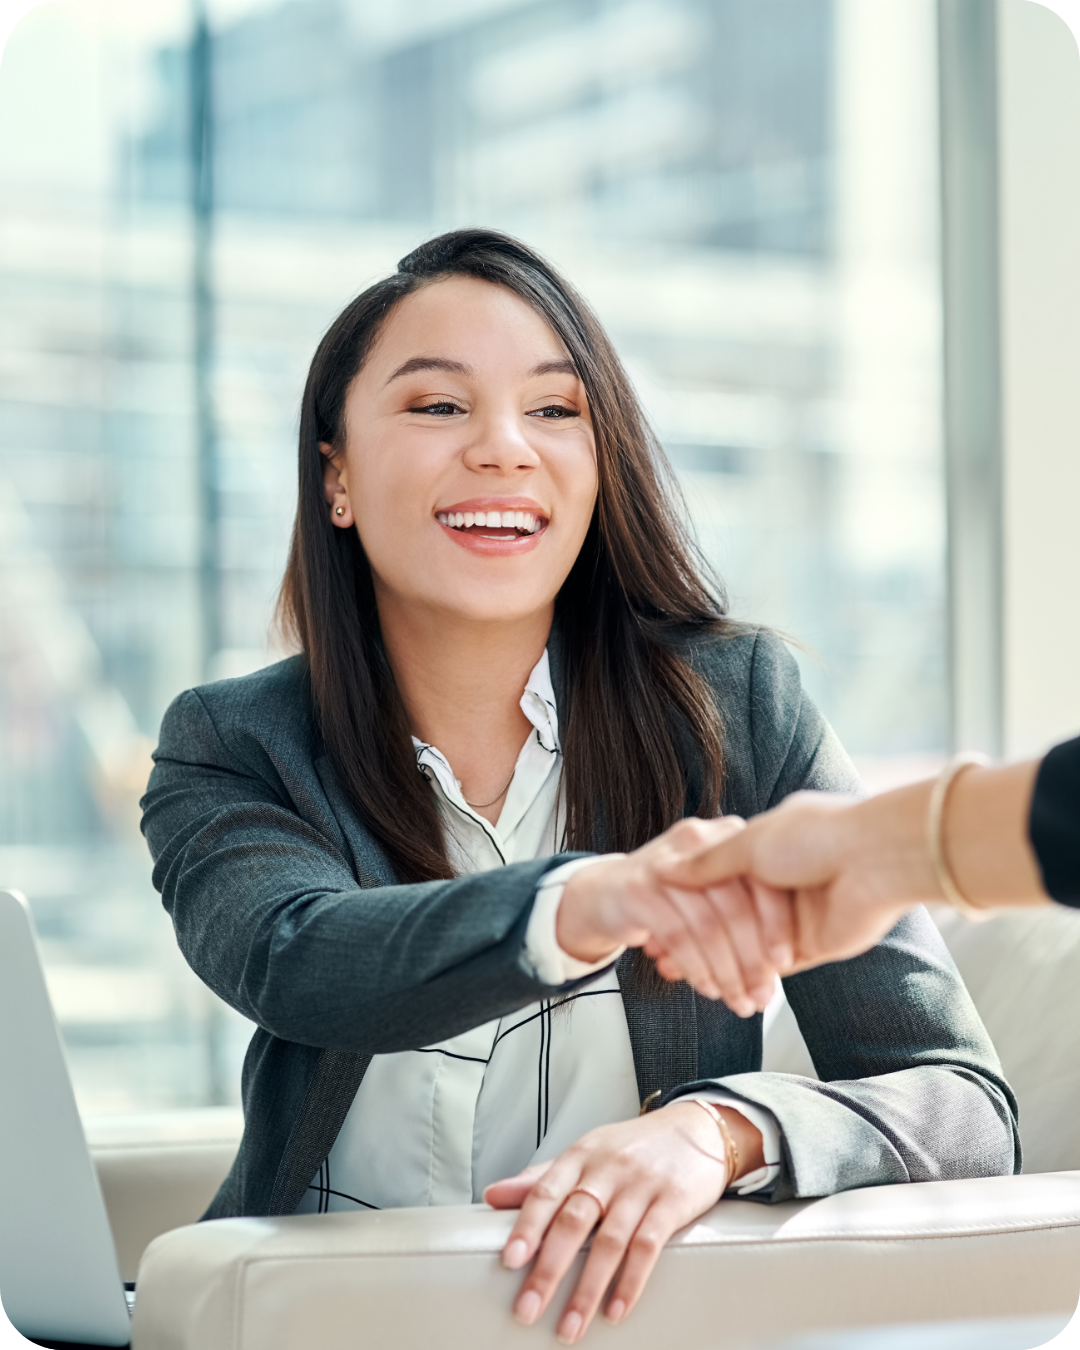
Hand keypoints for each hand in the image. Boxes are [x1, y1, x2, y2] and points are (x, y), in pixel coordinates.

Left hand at [484, 1102, 761, 1342]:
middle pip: (574, 1221)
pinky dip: (631, 1282)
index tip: (509, 1260)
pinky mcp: (672, 1202)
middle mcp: (608, 1169)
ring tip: (570, 1326)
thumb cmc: (633, 1147)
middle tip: (529, 1308)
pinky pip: (649, 1245)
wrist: (696, 1128)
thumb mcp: (585, 1153)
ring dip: (587, 1289)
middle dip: (549, 1269)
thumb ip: (541, 1178)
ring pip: (609, 1240)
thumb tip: (493, 1196)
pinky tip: (616, 1309)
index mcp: (581, 1156)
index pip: (546, 1191)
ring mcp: (641, 1185)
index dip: (527, 1226)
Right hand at [557, 817, 781, 1013]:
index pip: (763, 883)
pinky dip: (696, 969)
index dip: (776, 929)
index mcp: (726, 836)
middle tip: (761, 996)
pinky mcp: (638, 887)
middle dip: (753, 962)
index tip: (783, 966)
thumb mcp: (715, 890)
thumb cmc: (669, 896)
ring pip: (708, 926)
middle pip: (736, 907)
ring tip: (736, 1000)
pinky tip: (706, 987)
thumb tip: (784, 960)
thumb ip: (749, 906)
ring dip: (726, 973)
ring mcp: (665, 863)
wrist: (605, 892)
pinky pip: (678, 936)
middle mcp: (698, 841)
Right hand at [661, 790, 929, 973]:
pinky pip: (766, 967)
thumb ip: (707, 863)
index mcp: (764, 848)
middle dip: (693, 938)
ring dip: (709, 962)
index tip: (654, 921)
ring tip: (671, 974)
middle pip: (724, 918)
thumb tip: (665, 867)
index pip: (716, 882)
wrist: (873, 861)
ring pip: (739, 946)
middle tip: (657, 960)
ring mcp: (791, 917)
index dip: (685, 901)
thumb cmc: (811, 839)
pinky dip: (735, 975)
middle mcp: (776, 882)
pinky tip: (702, 983)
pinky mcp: (807, 948)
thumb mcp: (747, 844)